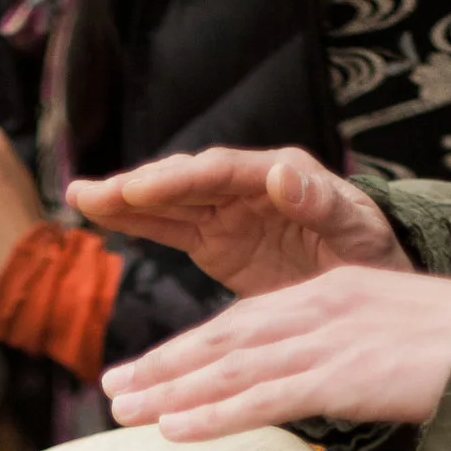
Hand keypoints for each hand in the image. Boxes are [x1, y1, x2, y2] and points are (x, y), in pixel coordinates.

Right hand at [66, 147, 406, 296]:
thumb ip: (320, 202)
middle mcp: (247, 184)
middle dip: (139, 187)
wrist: (370, 280)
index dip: (179, 179)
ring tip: (79, 196)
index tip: (142, 187)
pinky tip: (95, 214)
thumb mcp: (356, 228)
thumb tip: (279, 172)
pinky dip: (133, 223)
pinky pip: (167, 228)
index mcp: (281, 173)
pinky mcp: (214, 240)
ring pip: (167, 202)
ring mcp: (226, 211)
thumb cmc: (371, 249)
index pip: (221, 170)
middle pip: (184, 181)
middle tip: (94, 194)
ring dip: (124, 200)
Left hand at [101, 266, 450, 440]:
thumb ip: (352, 354)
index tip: (152, 368)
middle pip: (224, 340)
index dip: (193, 347)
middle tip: (114, 389)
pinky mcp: (341, 374)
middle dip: (165, 366)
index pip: (247, 322)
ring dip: (172, 391)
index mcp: (333, 292)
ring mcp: (328, 341)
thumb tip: (327, 383)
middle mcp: (321, 308)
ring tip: (124, 411)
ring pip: (231, 368)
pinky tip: (175, 429)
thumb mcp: (397, 337)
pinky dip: (214, 414)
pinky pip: (263, 398)